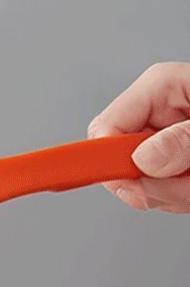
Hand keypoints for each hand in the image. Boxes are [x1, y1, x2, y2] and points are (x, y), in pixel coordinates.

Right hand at [87, 61, 189, 212]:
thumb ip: (185, 140)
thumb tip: (144, 158)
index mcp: (160, 88)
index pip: (104, 128)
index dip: (108, 160)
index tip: (128, 185)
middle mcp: (154, 115)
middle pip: (117, 163)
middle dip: (153, 184)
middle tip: (189, 183)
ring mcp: (160, 141)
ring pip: (138, 185)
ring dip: (175, 194)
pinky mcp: (169, 162)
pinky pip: (157, 193)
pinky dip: (182, 197)